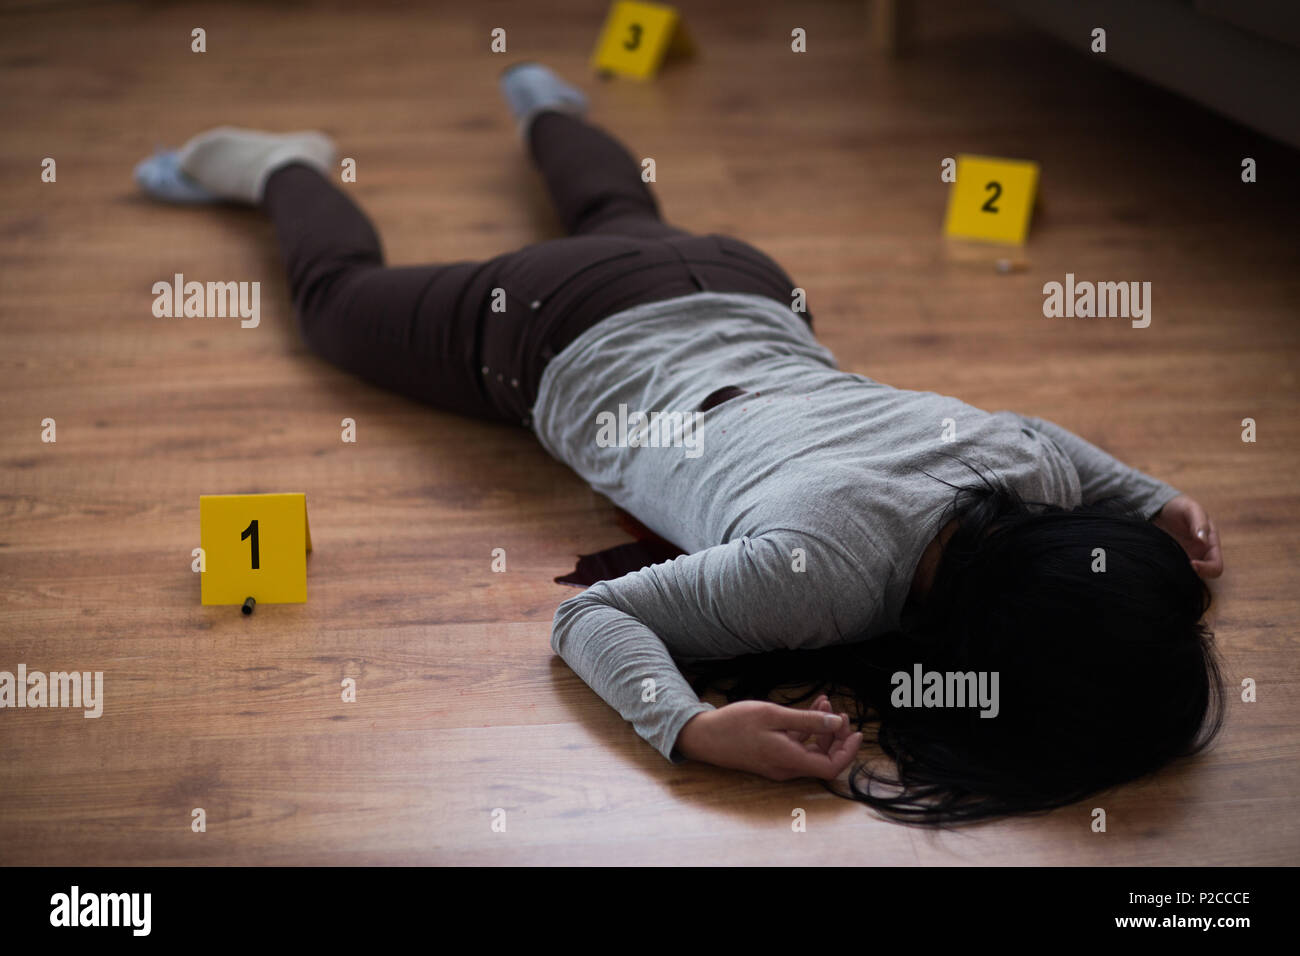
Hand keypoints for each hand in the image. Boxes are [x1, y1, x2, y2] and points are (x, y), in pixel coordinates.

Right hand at [675, 695, 862, 781]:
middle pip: (824, 759)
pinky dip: (806, 731)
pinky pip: (796, 747)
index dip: (847, 751)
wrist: (704, 736)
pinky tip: (809, 709)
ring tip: (825, 702)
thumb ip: (807, 721)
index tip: (856, 731)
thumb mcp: (773, 715)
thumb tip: (836, 723)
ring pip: (810, 751)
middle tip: (839, 712)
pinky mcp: (771, 757)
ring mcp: (778, 764)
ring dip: (822, 730)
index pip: (831, 767)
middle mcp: (786, 768)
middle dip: (837, 736)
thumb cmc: (735, 724)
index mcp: (789, 760)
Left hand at [1151, 494, 1222, 578]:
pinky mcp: (1171, 559)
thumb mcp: (1191, 509)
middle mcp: (1200, 555)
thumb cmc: (1180, 506)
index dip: (1206, 569)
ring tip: (1166, 563)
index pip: (1216, 567)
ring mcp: (1185, 558)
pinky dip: (1168, 571)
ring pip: (1186, 576)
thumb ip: (1199, 523)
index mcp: (1211, 545)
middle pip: (1202, 576)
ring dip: (1179, 574)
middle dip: (1191, 574)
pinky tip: (1160, 563)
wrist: (1160, 508)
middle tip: (1175, 565)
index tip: (1191, 563)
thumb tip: (1203, 541)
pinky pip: (1173, 572)